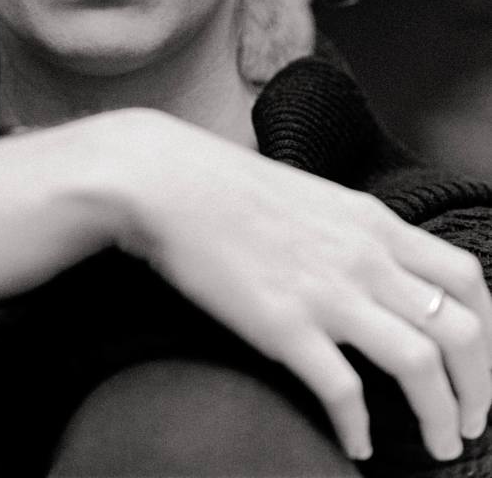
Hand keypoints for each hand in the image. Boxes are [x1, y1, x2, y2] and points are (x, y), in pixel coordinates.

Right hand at [116, 110, 491, 461]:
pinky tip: (358, 445)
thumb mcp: (315, 199)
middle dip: (479, 386)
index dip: (489, 330)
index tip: (480, 364)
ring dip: (442, 416)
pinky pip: (344, 391)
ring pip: (420, 364)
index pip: (466, 278)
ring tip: (440, 445)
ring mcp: (327, 292)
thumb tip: (382, 275)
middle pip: (461, 329)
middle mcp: (364, 257)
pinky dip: (360, 428)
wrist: (169, 183)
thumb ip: (355, 236)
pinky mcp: (284, 324)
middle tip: (471, 420)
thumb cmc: (231, 187)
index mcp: (373, 223)